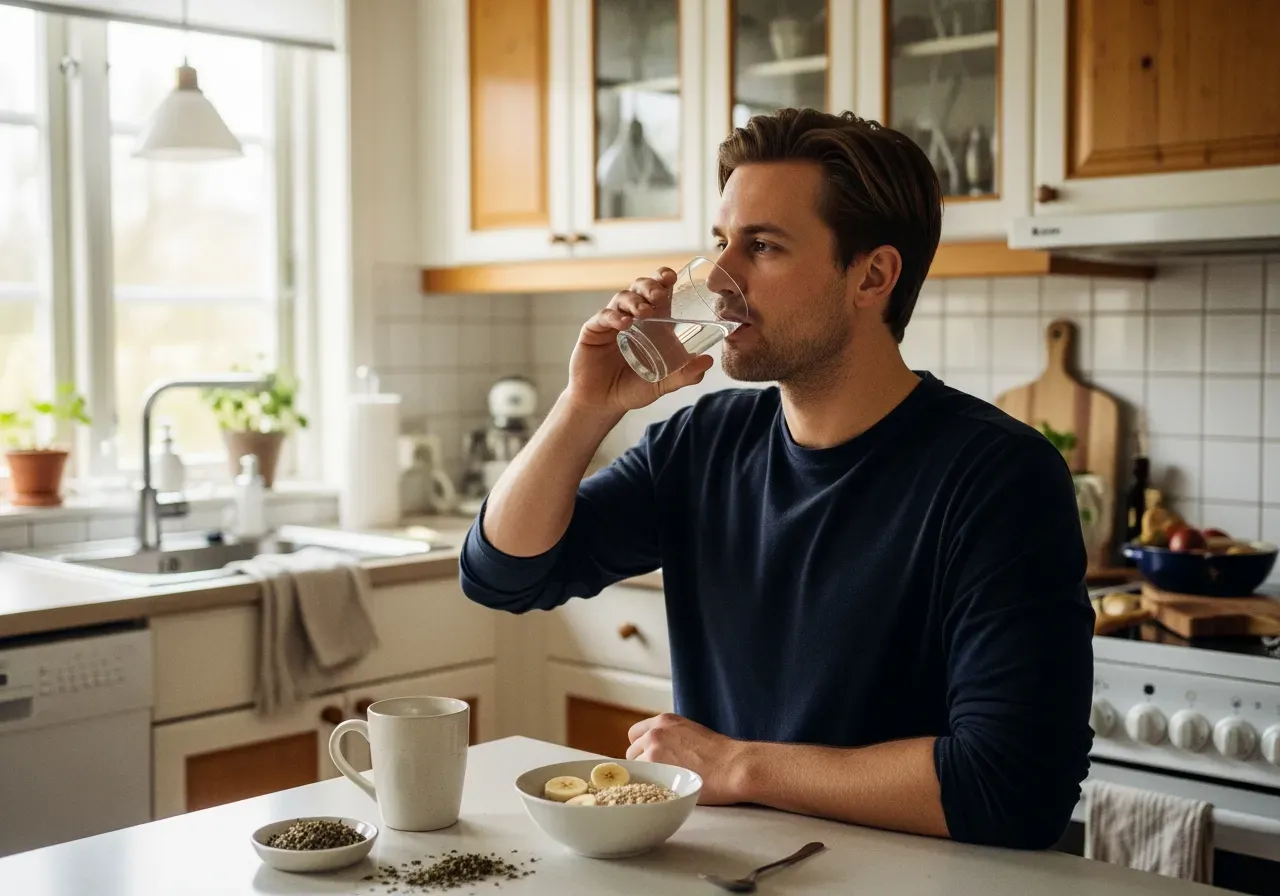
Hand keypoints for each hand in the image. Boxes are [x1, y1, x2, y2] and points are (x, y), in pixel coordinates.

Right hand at [566, 268, 714, 414]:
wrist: (603, 404)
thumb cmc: (632, 389)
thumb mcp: (663, 383)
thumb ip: (685, 375)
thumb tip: (708, 361)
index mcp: (651, 323)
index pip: (657, 292)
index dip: (663, 279)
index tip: (672, 277)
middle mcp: (631, 317)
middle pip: (639, 288)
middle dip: (650, 286)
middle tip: (659, 296)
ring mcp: (611, 322)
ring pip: (621, 298)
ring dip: (634, 301)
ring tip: (644, 312)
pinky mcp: (593, 331)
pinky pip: (603, 316)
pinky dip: (614, 316)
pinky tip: (624, 323)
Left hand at [626, 713, 746, 804]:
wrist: (734, 766)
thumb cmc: (720, 754)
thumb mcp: (691, 732)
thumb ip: (671, 737)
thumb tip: (662, 751)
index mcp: (664, 721)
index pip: (635, 734)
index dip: (641, 748)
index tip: (649, 758)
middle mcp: (655, 732)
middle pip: (631, 752)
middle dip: (641, 763)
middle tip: (658, 775)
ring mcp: (653, 751)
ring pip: (635, 768)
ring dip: (646, 776)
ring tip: (664, 785)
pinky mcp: (656, 769)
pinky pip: (641, 781)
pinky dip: (649, 787)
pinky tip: (662, 791)